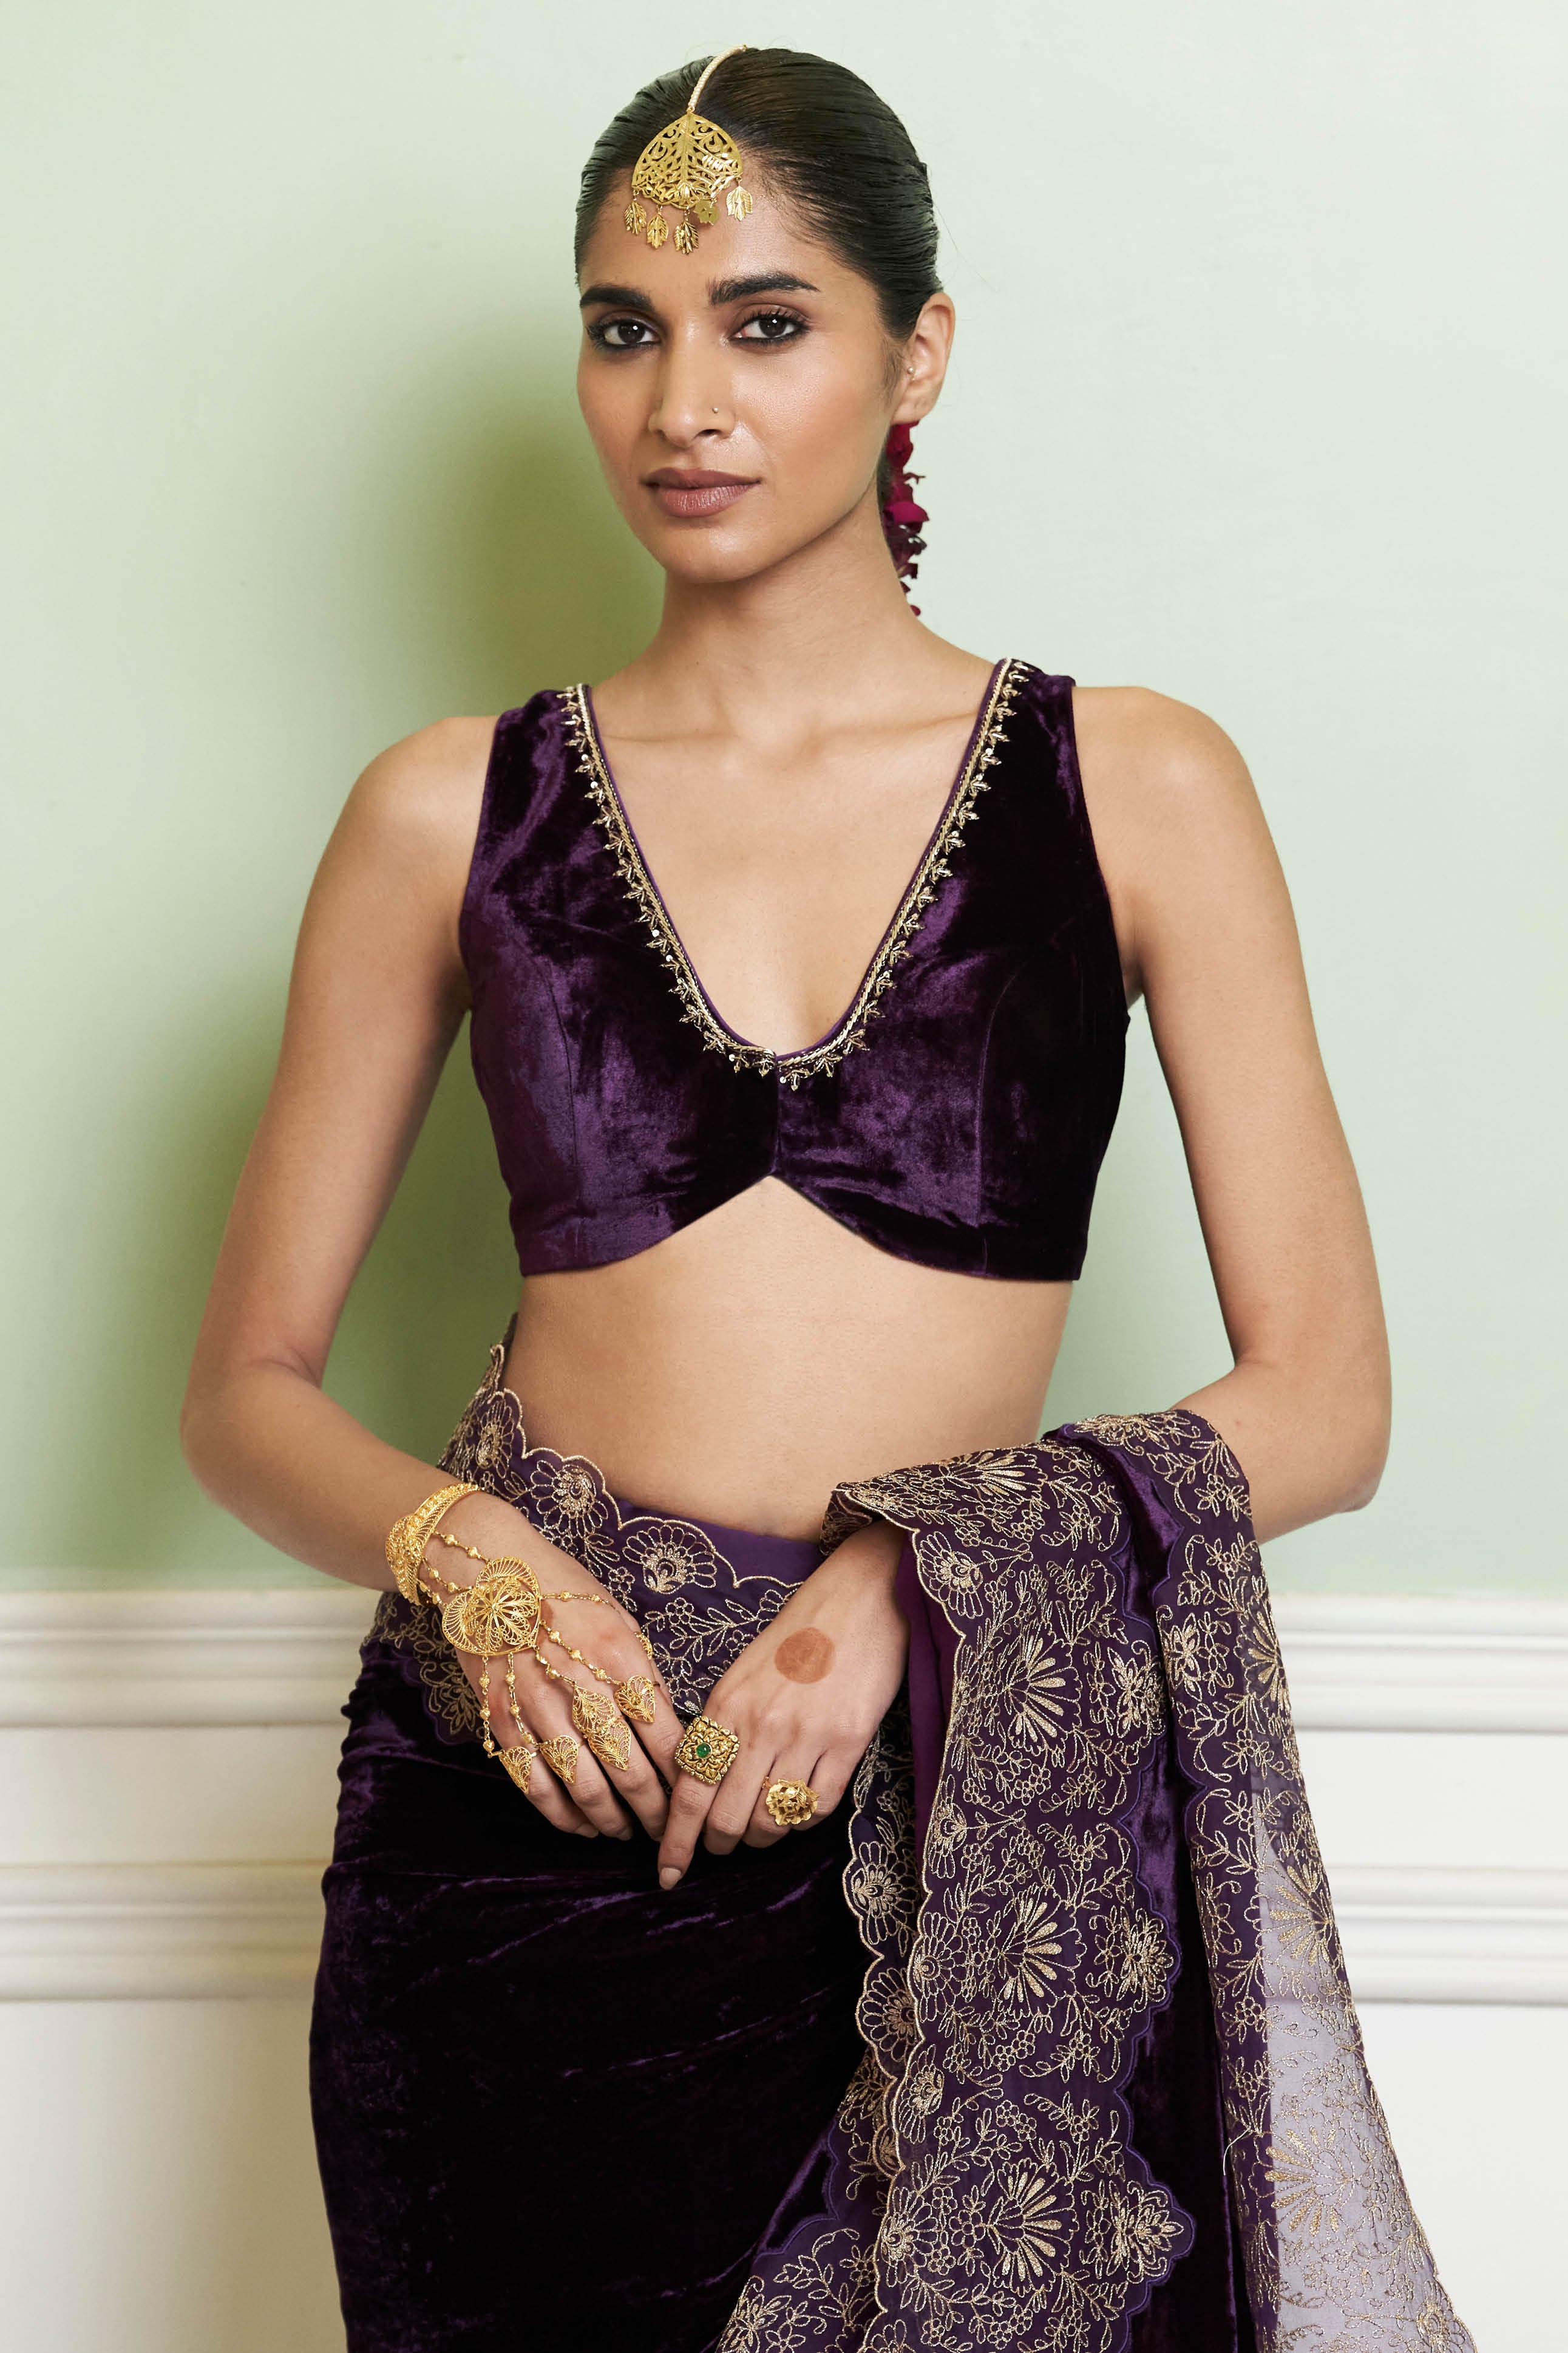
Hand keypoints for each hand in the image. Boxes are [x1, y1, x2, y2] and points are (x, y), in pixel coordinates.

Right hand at [428, 1494, 684, 1842]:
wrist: (485, 1571)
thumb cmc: (562, 1589)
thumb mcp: (618, 1617)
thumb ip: (640, 1671)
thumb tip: (664, 1723)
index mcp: (619, 1657)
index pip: (664, 1734)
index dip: (683, 1775)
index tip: (694, 1795)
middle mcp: (581, 1687)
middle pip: (629, 1771)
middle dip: (654, 1810)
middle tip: (667, 1829)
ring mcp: (538, 1708)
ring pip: (584, 1788)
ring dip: (611, 1820)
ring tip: (626, 1832)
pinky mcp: (503, 1721)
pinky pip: (535, 1785)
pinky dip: (561, 1815)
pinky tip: (580, 1826)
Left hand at [656, 1522, 908, 1889]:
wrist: (859, 1600)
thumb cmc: (797, 1637)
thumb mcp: (742, 1674)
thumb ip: (720, 1726)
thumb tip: (697, 1784)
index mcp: (726, 1704)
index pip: (689, 1790)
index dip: (677, 1841)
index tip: (669, 1875)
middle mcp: (761, 1724)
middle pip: (727, 1818)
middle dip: (719, 1845)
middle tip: (721, 1847)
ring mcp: (807, 1735)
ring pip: (771, 1820)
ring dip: (760, 1838)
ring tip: (760, 1831)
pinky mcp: (849, 1742)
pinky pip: (817, 1807)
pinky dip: (803, 1821)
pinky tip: (798, 1811)